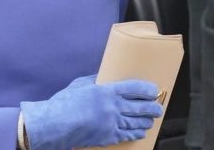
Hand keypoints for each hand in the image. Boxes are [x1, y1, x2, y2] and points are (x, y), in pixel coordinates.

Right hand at [21, 74, 163, 149]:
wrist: (55, 125)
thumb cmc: (64, 103)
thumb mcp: (80, 85)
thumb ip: (95, 80)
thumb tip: (103, 76)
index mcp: (107, 91)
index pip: (135, 89)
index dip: (147, 90)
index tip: (153, 90)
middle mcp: (113, 107)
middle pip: (140, 107)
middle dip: (152, 107)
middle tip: (158, 107)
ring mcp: (111, 123)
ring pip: (136, 122)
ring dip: (147, 121)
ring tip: (152, 119)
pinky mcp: (107, 137)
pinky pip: (127, 135)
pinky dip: (136, 134)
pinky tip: (141, 132)